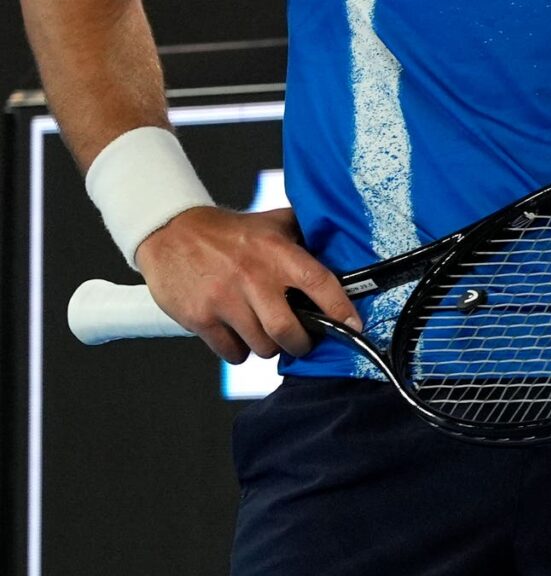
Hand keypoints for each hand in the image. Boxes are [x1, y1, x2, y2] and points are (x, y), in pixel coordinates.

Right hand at [134, 205, 361, 364]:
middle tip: (302, 341)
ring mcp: (225, 300)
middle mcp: (253, 278)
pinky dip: (240, 352)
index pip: (319, 283)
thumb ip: (303, 235)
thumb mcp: (272, 224)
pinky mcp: (201, 318)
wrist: (172, 233)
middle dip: (301, 343)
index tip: (353, 324)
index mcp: (277, 253)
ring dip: (269, 347)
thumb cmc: (227, 232)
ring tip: (266, 334)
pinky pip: (231, 352)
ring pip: (261, 346)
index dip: (340, 308)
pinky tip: (239, 336)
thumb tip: (340, 244)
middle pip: (288, 330)